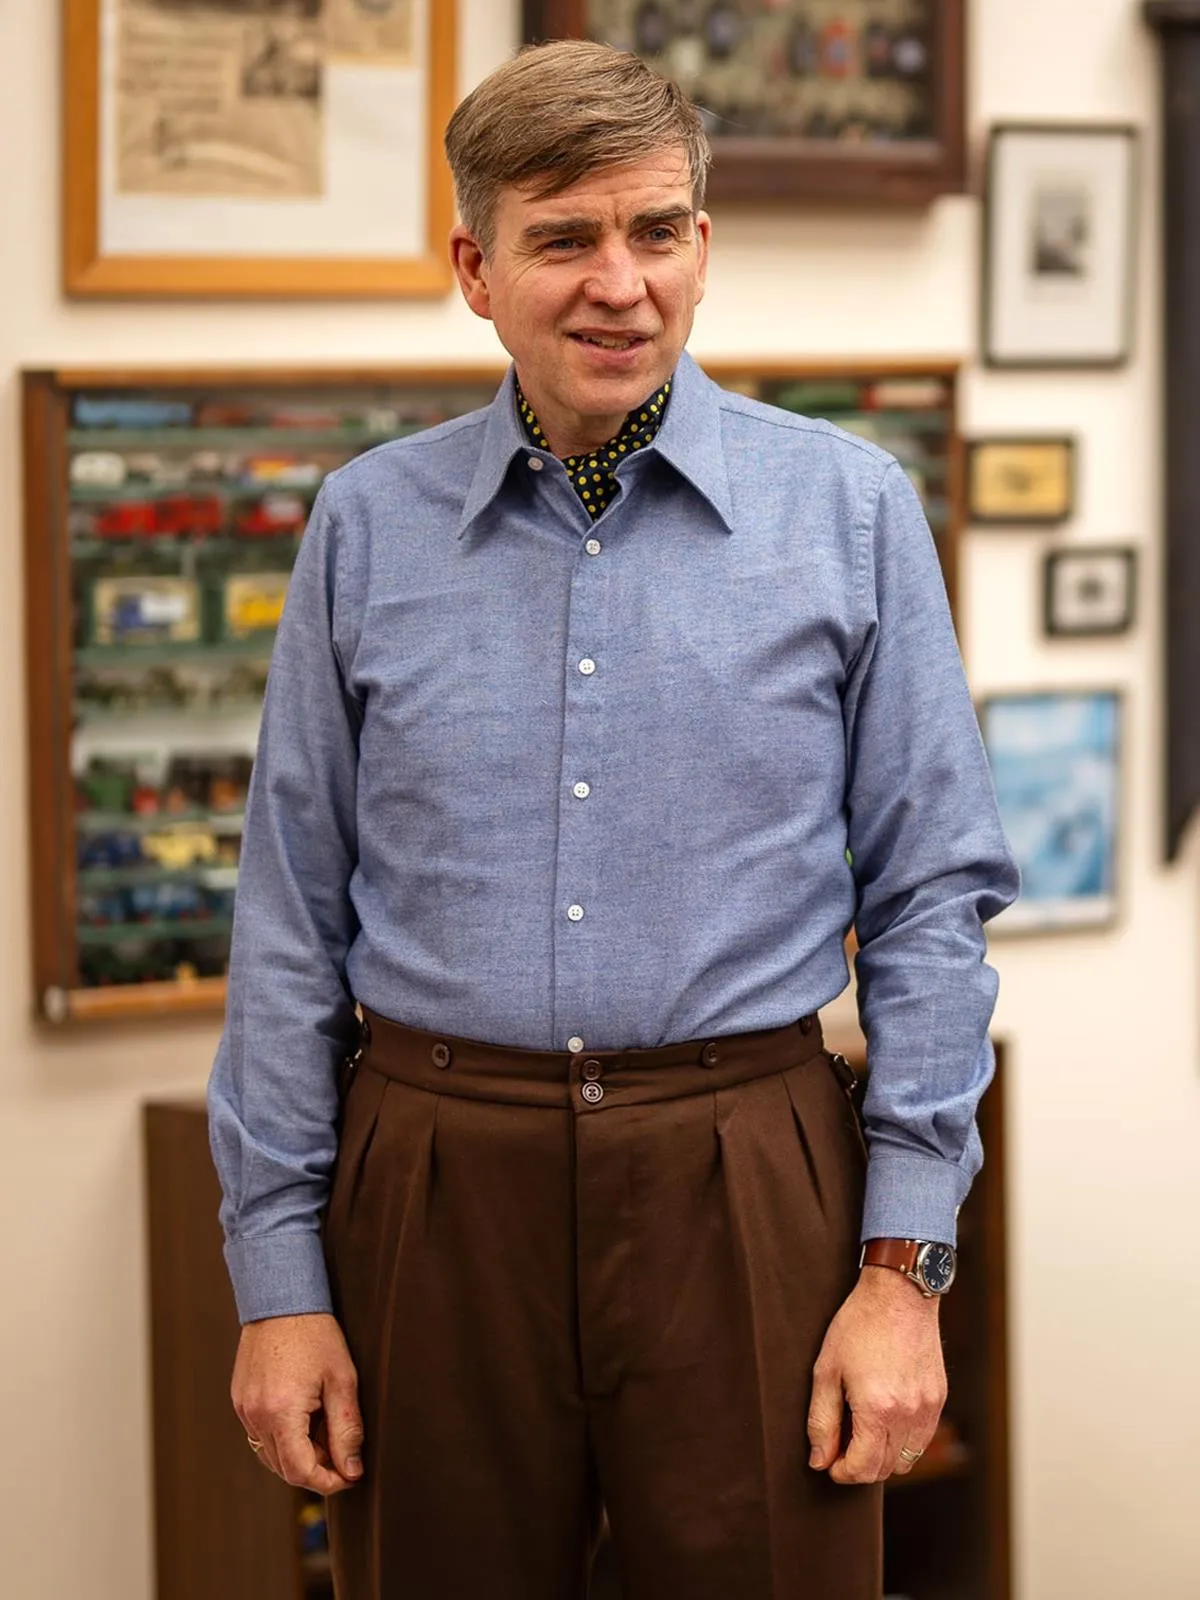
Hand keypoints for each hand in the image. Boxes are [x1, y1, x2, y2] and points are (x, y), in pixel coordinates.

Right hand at [232, 1312, 363, 1494]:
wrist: (282, 1299)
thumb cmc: (315, 1334)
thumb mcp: (342, 1380)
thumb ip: (347, 1429)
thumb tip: (352, 1469)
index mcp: (281, 1412)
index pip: (300, 1472)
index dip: (327, 1482)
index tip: (350, 1476)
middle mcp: (256, 1416)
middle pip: (284, 1468)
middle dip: (316, 1469)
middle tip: (343, 1451)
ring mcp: (244, 1408)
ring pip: (270, 1455)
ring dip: (299, 1455)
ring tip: (324, 1428)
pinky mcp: (240, 1400)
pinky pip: (260, 1434)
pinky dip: (283, 1437)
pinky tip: (304, 1416)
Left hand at [806, 1267, 947, 1484]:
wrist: (899, 1294)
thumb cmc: (858, 1326)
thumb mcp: (827, 1370)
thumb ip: (822, 1420)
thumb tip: (820, 1461)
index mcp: (878, 1409)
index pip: (863, 1468)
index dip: (842, 1472)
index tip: (830, 1462)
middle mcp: (908, 1414)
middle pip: (885, 1469)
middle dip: (860, 1467)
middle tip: (841, 1447)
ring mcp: (928, 1408)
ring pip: (907, 1460)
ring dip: (883, 1457)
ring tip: (862, 1433)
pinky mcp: (939, 1399)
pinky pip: (922, 1439)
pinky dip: (903, 1441)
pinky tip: (884, 1419)